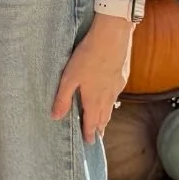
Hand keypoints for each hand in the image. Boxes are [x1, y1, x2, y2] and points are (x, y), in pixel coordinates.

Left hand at [52, 15, 133, 142]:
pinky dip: (112, 101)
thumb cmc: (88, 56)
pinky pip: (116, 94)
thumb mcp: (69, 78)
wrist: (112, 37)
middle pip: (104, 117)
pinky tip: (109, 96)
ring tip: (103, 121)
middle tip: (97, 136)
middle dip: (99, 128)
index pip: (92, 123)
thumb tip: (55, 117)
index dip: (90, 133)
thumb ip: (63, 99)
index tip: (89, 142)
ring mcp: (117, 86)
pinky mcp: (122, 75)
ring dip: (107, 116)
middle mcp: (108, 96)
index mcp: (94, 100)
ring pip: (111, 106)